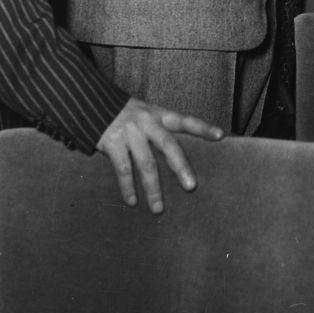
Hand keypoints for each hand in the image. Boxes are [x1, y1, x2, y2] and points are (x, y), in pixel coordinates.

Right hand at [96, 97, 224, 213]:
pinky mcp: (112, 143)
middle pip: (168, 145)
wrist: (93, 103)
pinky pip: (122, 169)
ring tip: (158, 209)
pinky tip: (132, 201)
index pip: (185, 120)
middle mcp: (147, 122)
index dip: (203, 128)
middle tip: (191, 186)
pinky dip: (127, 187)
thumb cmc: (126, 113)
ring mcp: (129, 132)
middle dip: (180, 167)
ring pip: (146, 164)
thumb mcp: (146, 113)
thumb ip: (160, 129)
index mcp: (158, 114)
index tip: (221, 135)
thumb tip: (178, 155)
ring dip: (153, 189)